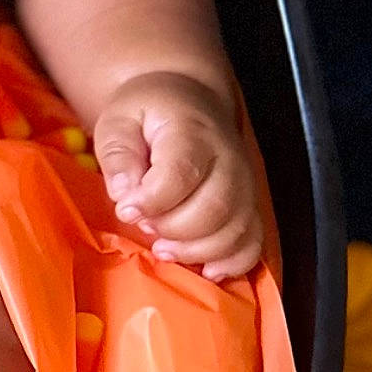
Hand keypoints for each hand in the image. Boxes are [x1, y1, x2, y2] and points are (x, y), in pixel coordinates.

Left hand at [92, 73, 261, 280]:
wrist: (189, 102)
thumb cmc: (148, 114)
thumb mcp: (119, 120)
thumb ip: (118, 154)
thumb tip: (124, 194)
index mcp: (192, 132)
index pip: (180, 174)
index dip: (151, 201)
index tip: (126, 209)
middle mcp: (228, 159)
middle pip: (213, 208)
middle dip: (173, 229)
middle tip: (145, 226)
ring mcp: (244, 185)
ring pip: (234, 231)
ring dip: (196, 251)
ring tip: (163, 249)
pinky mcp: (248, 205)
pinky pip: (252, 242)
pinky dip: (232, 263)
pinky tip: (205, 269)